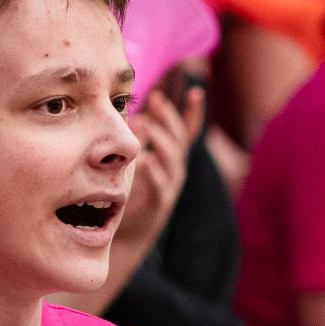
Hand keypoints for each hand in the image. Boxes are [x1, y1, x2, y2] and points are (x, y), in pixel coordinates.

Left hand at [116, 85, 205, 273]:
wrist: (130, 234)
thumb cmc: (131, 193)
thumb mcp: (138, 163)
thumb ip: (142, 141)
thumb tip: (134, 114)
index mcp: (172, 159)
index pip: (187, 132)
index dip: (193, 112)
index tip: (195, 91)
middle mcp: (176, 170)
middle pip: (178, 139)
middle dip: (168, 118)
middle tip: (156, 99)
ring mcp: (170, 186)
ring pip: (172, 160)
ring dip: (160, 140)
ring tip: (146, 125)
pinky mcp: (158, 203)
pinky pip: (159, 185)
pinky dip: (154, 172)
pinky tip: (145, 159)